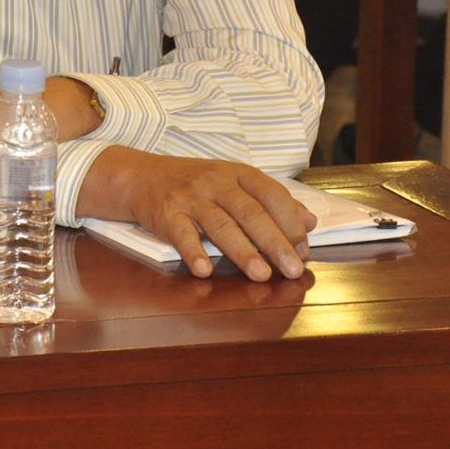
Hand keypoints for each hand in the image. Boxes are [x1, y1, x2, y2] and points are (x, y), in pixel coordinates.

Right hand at [91, 147, 316, 280]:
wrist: (139, 176)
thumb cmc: (193, 183)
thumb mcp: (233, 182)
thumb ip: (271, 200)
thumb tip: (310, 222)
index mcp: (237, 173)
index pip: (272, 195)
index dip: (291, 222)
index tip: (304, 249)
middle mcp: (216, 182)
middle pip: (250, 213)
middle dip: (275, 242)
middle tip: (293, 269)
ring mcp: (190, 198)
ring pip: (221, 225)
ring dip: (243, 251)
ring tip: (261, 275)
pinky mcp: (166, 214)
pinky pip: (181, 234)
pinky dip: (193, 252)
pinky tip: (204, 270)